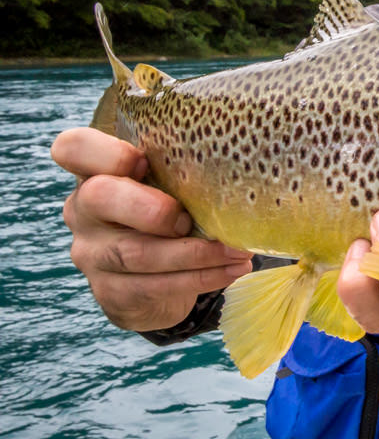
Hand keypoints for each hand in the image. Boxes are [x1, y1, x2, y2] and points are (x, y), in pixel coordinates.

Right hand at [50, 127, 252, 331]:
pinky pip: (154, 286)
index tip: (145, 160)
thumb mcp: (171, 185)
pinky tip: (233, 269)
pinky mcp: (110, 291)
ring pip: (136, 252)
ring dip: (196, 252)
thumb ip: (184, 169)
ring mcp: (92, 253)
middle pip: (100, 198)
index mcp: (94, 172)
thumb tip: (247, 157)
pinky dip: (202, 278)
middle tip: (192, 218)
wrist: (156, 278)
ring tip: (238, 250)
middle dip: (154, 209)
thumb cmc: (169, 211)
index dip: (106, 152)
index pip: (72, 147)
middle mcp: (84, 210)